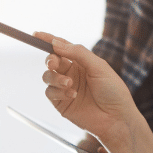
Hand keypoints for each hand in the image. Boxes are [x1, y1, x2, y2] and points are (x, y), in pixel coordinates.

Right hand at [37, 33, 136, 147]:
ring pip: (47, 76)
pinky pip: (50, 92)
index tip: (36, 34)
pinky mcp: (61, 103)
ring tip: (70, 84)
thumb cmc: (113, 91)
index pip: (62, 47)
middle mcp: (72, 73)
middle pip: (52, 61)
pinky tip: (72, 95)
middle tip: (54, 63)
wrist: (116, 118)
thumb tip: (57, 43)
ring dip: (55, 78)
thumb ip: (78, 53)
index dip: (49, 40)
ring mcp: (65, 88)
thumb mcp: (99, 67)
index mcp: (82, 62)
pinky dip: (58, 92)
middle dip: (50, 60)